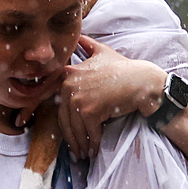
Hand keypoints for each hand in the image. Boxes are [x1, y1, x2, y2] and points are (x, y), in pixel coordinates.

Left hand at [59, 35, 164, 158]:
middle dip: (71, 137)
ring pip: (75, 128)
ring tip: (84, 154)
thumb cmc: (123, 69)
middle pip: (64, 119)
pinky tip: (94, 151)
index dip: (49, 116)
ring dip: (81, 144)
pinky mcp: (89, 111)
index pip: (54, 101)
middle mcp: (69, 85)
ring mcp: (78, 98)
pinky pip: (89, 132)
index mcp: (68, 74)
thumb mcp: (102, 51)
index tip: (45, 128)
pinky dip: (92, 143)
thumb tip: (79, 35)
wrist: (142, 82)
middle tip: (75, 150)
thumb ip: (87, 45)